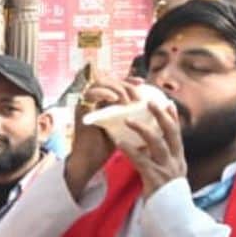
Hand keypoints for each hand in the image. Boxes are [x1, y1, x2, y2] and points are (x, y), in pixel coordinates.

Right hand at [66, 78, 143, 197]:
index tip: (142, 82)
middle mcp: (94, 98)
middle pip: (110, 79)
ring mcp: (86, 102)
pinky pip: (90, 94)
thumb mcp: (124, 123)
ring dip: (116, 88)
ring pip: (100, 83)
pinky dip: (103, 93)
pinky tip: (115, 99)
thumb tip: (154, 104)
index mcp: (104, 99)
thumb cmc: (109, 143)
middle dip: (126, 85)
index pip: (116, 81)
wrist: (92, 158)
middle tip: (137, 97)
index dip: (129, 78)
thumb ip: (132, 112)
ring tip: (127, 101)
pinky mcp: (81, 109)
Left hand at [121, 95, 186, 196]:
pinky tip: (119, 143)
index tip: (167, 103)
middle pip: (171, 133)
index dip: (173, 118)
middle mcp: (176, 162)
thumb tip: (149, 146)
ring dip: (143, 129)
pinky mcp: (155, 179)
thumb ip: (160, 161)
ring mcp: (167, 170)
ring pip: (158, 144)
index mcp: (179, 160)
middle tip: (151, 102)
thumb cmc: (165, 197)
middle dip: (161, 116)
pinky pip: (142, 161)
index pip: (178, 134)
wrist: (172, 218)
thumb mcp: (167, 175)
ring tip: (128, 119)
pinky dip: (130, 150)